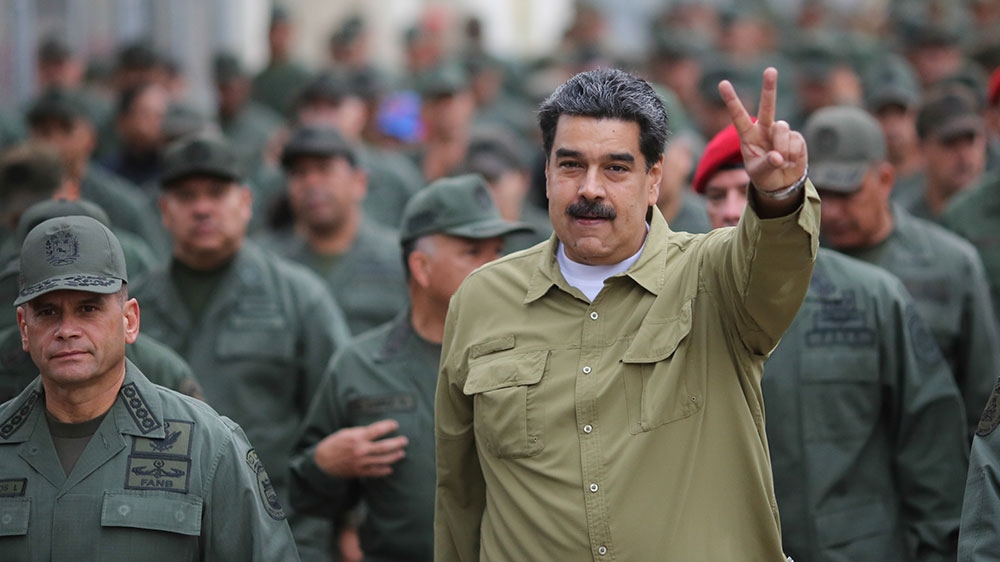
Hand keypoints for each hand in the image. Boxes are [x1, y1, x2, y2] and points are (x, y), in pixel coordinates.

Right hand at [314, 419, 407, 477]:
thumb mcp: (346, 433)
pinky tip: (390, 468)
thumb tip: (377, 430)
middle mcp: (360, 450)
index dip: (388, 426)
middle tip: (404, 440)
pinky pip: (375, 472)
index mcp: (356, 437)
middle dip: (396, 443)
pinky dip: (384, 470)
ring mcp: (361, 462)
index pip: (377, 430)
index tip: (395, 424)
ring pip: (383, 460)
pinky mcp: (360, 472)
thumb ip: (361, 432)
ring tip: (402, 453)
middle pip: (384, 447)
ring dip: (394, 456)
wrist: (323, 462)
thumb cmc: (334, 444)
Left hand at [718, 67, 806, 192]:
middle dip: (769, 88)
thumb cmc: (764, 175)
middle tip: (770, 70)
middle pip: (767, 106)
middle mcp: (764, 129)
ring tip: (780, 161)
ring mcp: (781, 131)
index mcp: (748, 135)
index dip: (731, 100)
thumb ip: (767, 164)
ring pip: (782, 128)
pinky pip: (795, 142)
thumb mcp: (759, 173)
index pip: (738, 116)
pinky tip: (789, 161)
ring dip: (781, 147)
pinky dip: (792, 155)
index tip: (722, 83)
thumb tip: (778, 157)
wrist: (782, 182)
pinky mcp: (796, 137)